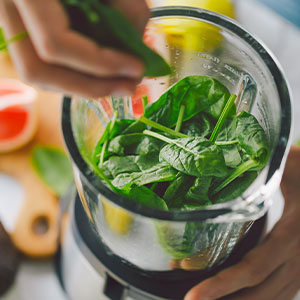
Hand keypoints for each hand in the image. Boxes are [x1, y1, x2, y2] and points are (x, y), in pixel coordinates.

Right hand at [0, 0, 148, 97]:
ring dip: (84, 86)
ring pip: (38, 74)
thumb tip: (137, 59)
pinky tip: (102, 73)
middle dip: (90, 86)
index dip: (100, 64)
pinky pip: (44, 66)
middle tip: (129, 87)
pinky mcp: (23, 31)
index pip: (55, 43)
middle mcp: (6, 8)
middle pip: (38, 70)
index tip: (138, 68)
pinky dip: (76, 76)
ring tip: (121, 83)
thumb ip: (128, 12)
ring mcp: (10, 22)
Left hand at [185, 146, 299, 299]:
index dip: (223, 283)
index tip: (193, 293)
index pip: (253, 267)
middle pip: (257, 291)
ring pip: (269, 298)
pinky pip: (279, 294)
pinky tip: (234, 297)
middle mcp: (297, 259)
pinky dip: (255, 299)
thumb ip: (276, 164)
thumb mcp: (296, 168)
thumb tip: (249, 154)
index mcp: (292, 234)